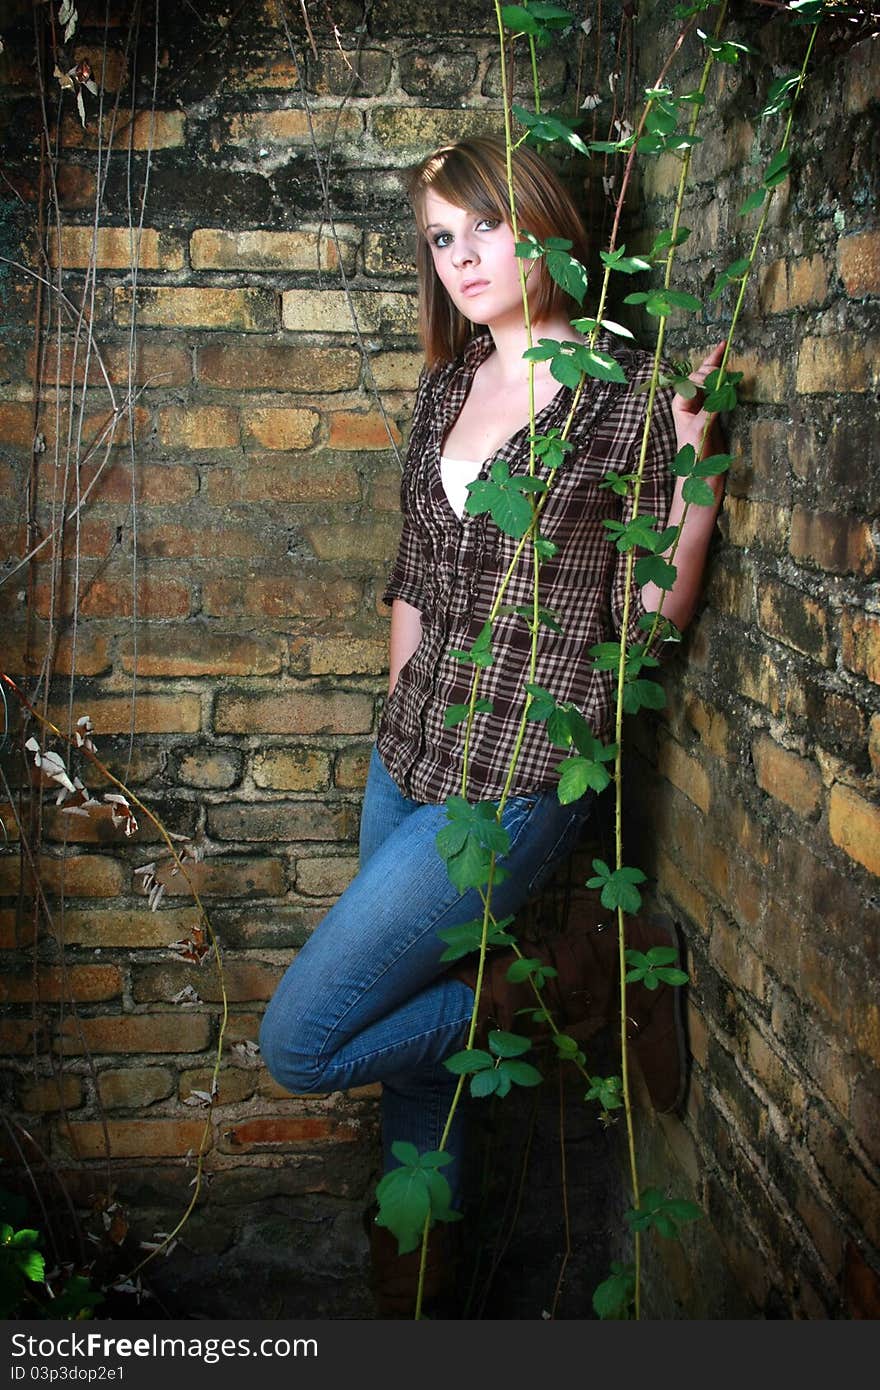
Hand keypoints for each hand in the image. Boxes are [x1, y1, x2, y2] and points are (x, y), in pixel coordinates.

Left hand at [671, 340, 726, 456]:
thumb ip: (708, 410)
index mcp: (680, 406)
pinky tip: (731, 373)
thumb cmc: (694, 456)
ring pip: (710, 383)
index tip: (717, 375)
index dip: (702, 374)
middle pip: (699, 377)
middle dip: (710, 367)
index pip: (690, 381)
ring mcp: (703, 408)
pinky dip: (725, 382)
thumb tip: (720, 392)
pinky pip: (720, 393)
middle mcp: (690, 405)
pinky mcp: (715, 415)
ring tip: (724, 349)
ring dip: (717, 368)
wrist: (701, 477)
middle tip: (724, 362)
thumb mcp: (699, 430)